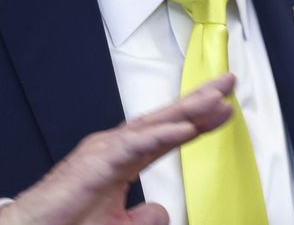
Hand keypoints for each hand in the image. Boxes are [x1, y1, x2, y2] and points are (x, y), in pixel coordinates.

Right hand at [0, 73, 237, 224]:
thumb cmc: (65, 223)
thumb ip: (143, 218)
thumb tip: (162, 210)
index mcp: (122, 158)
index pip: (167, 133)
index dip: (196, 120)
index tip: (224, 109)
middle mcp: (115, 147)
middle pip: (165, 118)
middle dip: (198, 100)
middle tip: (228, 83)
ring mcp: (105, 150)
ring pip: (154, 124)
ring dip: (187, 110)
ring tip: (216, 99)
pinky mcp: (96, 162)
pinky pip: (136, 145)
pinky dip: (162, 134)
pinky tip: (185, 127)